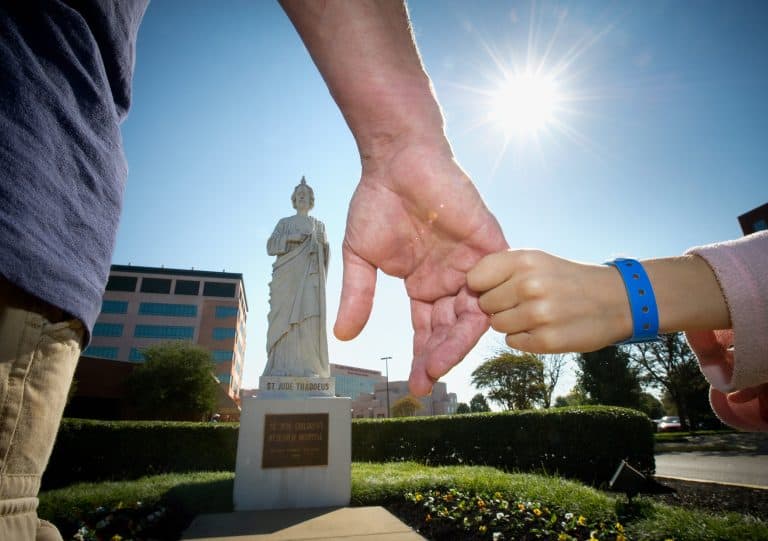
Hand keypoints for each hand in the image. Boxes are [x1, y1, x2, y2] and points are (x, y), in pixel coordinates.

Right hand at [334, 142, 506, 395]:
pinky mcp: (488, 242)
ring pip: (474, 312)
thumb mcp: (362, 257)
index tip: (415, 385)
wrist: (397, 159)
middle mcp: (450, 280)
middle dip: (440, 356)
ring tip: (440, 362)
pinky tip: (470, 326)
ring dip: (459, 339)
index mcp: (424, 285)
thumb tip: (343, 335)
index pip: (428, 331)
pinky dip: (487, 303)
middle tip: (428, 378)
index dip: (422, 357)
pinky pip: (497, 279)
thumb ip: (358, 296)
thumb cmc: (378, 202)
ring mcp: (471, 263)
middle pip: (452, 329)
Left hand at [467, 250, 631, 352]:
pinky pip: (512, 342)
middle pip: (484, 304)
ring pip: (496, 325)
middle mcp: (530, 285)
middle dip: (498, 304)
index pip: (475, 278)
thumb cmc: (566, 278)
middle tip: (523, 301)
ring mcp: (538, 314)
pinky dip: (524, 337)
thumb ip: (502, 268)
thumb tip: (467, 286)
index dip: (482, 285)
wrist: (615, 300)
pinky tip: (544, 327)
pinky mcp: (546, 340)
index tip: (495, 285)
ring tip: (535, 313)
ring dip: (511, 322)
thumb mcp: (537, 260)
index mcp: (525, 260)